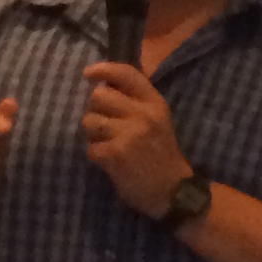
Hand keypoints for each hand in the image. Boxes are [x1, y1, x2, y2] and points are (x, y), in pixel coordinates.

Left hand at [80, 62, 190, 219]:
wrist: (173, 191)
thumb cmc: (161, 154)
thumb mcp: (157, 120)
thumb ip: (135, 102)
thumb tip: (101, 84)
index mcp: (154, 103)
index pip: (126, 74)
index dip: (103, 69)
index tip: (87, 74)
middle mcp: (143, 114)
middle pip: (98, 96)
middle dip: (95, 111)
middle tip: (106, 126)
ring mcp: (129, 134)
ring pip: (89, 121)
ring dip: (93, 134)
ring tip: (108, 144)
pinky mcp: (115, 154)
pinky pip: (90, 147)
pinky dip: (96, 155)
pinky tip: (110, 161)